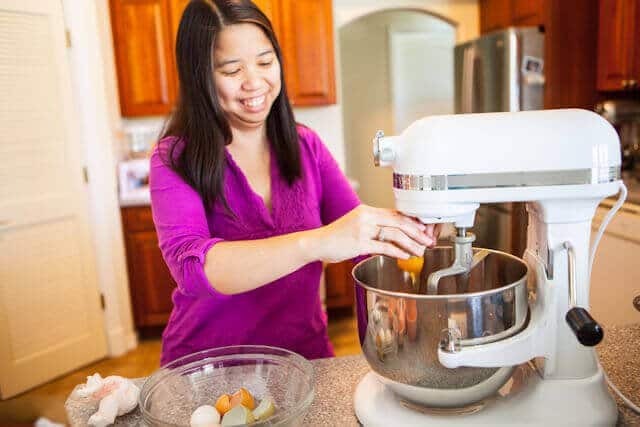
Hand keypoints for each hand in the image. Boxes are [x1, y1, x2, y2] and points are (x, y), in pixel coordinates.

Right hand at [310, 205, 439, 262]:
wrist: (318, 243)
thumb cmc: (337, 237)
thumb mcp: (357, 225)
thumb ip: (375, 227)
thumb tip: (395, 235)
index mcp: (367, 210)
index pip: (395, 213)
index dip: (412, 221)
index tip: (424, 229)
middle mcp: (366, 217)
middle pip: (399, 222)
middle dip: (416, 232)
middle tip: (428, 241)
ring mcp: (363, 229)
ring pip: (394, 234)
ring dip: (410, 243)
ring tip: (419, 251)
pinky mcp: (359, 243)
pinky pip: (384, 247)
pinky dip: (397, 251)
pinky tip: (405, 255)